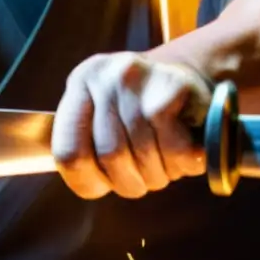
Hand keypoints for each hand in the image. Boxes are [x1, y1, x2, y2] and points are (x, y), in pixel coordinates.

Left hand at [52, 53, 213, 199]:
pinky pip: (176, 150)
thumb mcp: (104, 120)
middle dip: (132, 181)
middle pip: (111, 156)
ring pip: (144, 155)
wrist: (189, 79)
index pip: (69, 153)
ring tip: (168, 162)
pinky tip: (189, 151)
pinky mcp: (177, 86)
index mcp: (81, 82)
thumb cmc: (142, 111)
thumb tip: (87, 184)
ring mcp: (141, 77)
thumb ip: (86, 148)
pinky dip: (184, 164)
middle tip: (145, 177)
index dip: (87, 181)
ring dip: (160, 174)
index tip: (105, 185)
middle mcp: (107, 75)